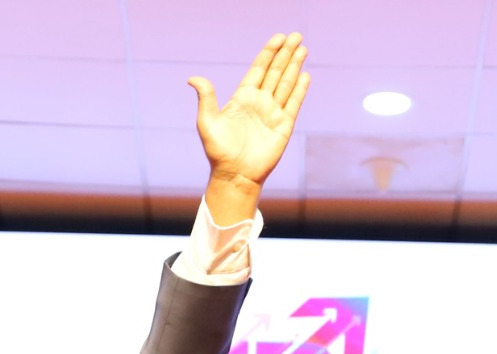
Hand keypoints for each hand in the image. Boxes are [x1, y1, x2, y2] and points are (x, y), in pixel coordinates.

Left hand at [189, 33, 309, 201]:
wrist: (234, 175)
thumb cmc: (218, 151)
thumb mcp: (206, 122)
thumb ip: (205, 97)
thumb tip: (192, 78)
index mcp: (243, 97)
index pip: (259, 69)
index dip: (268, 52)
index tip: (278, 38)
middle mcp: (260, 102)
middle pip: (275, 72)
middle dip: (285, 53)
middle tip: (296, 36)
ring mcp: (272, 114)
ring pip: (286, 84)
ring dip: (294, 66)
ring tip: (302, 48)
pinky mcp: (283, 127)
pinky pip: (293, 104)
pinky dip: (299, 90)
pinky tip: (304, 75)